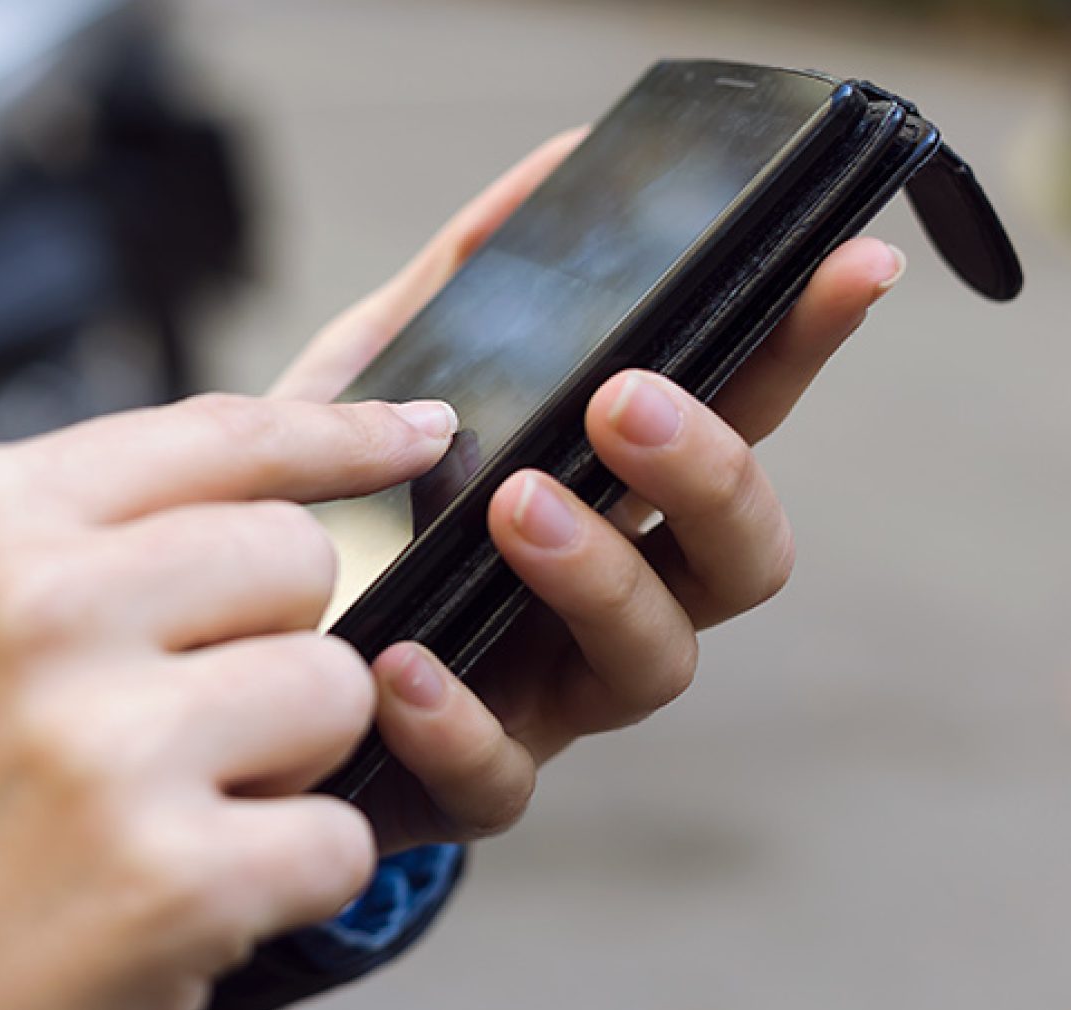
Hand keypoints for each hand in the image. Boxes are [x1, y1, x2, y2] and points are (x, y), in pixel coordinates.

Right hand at [0, 395, 457, 1009]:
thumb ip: (95, 542)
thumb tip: (294, 468)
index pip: (219, 434)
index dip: (339, 434)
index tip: (416, 435)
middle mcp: (36, 605)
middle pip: (299, 557)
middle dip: (280, 642)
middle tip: (185, 728)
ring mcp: (101, 741)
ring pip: (340, 690)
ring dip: (291, 767)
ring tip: (170, 816)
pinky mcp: (169, 875)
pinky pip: (342, 839)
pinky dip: (290, 883)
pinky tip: (182, 905)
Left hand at [272, 131, 907, 852]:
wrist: (221, 649)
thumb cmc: (324, 513)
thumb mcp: (368, 381)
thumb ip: (457, 284)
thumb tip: (551, 166)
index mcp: (603, 497)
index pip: (732, 417)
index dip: (799, 351)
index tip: (849, 267)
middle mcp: (602, 600)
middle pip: (739, 561)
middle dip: (709, 477)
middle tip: (625, 403)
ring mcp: (546, 696)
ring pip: (654, 665)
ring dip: (602, 578)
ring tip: (517, 507)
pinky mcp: (463, 782)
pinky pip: (502, 778)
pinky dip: (460, 719)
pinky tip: (402, 660)